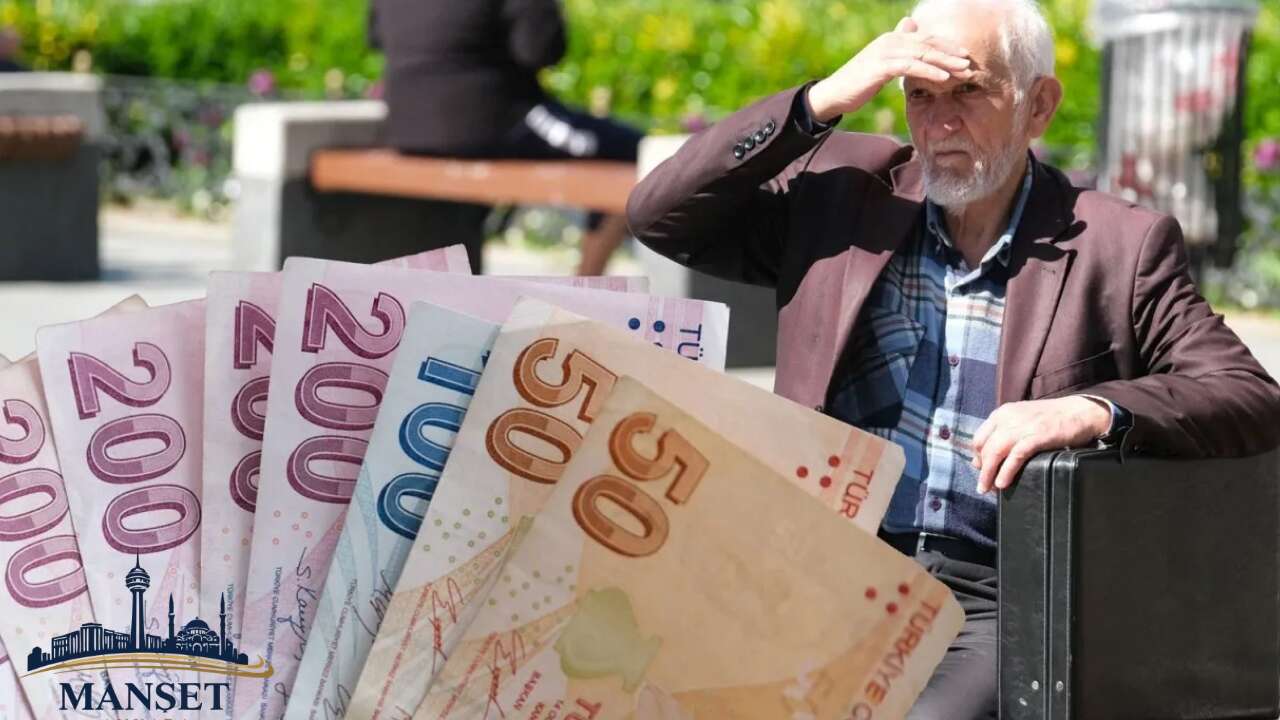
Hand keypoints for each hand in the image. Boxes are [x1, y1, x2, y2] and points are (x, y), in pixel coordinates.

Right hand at [806, 16, 972, 122]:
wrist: (834, 94)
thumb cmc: (858, 82)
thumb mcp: (880, 62)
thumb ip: (897, 46)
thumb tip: (909, 25)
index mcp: (892, 38)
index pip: (926, 38)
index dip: (946, 45)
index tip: (964, 55)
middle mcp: (890, 40)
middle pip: (928, 44)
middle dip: (951, 53)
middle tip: (970, 63)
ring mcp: (885, 52)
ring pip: (923, 54)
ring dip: (946, 62)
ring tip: (963, 71)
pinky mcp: (881, 66)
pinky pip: (911, 66)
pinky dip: (929, 71)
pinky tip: (944, 78)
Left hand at [970, 396, 1112, 493]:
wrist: (1080, 411)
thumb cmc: (1051, 419)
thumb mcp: (1021, 421)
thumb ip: (1003, 436)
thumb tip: (981, 460)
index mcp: (1002, 414)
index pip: (979, 438)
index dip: (977, 457)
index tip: (980, 471)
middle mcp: (1008, 418)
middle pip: (985, 447)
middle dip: (982, 470)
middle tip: (983, 486)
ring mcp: (1022, 426)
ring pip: (995, 452)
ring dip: (989, 474)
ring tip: (989, 489)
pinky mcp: (1037, 436)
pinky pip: (1015, 456)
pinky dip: (1006, 471)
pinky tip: (1003, 483)